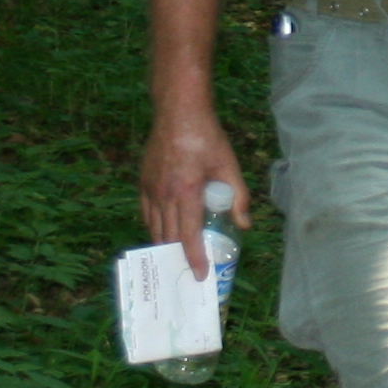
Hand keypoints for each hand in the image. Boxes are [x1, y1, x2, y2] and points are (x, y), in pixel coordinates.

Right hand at [139, 108, 246, 278]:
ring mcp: (150, 189)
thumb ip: (239, 197)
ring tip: (178, 257)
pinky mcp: (143, 182)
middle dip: (179, 258)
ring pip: (154, 228)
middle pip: (168, 237)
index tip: (200, 275)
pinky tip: (165, 232)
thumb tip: (244, 224)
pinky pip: (146, 213)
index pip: (188, 236)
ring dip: (166, 245)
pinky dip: (155, 227)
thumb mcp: (229, 165)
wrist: (178, 113)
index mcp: (186, 192)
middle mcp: (164, 194)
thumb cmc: (206, 137)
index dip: (194, 259)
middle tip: (190, 271)